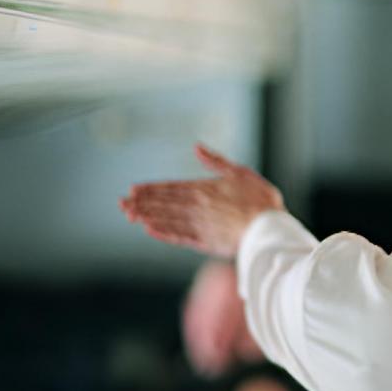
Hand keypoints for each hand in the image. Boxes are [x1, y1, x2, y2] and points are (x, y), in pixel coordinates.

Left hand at [119, 144, 284, 258]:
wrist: (269, 228)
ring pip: (167, 219)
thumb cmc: (261, 200)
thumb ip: (216, 161)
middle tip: (122, 204)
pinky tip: (150, 231)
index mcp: (205, 188)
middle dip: (141, 203)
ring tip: (130, 216)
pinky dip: (163, 234)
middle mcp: (197, 206)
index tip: (133, 190)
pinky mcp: (205, 242)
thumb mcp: (241, 172)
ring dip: (147, 217)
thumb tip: (197, 148)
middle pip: (164, 203)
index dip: (151, 189)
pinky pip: (179, 237)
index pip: (171, 187)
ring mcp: (199, 225)